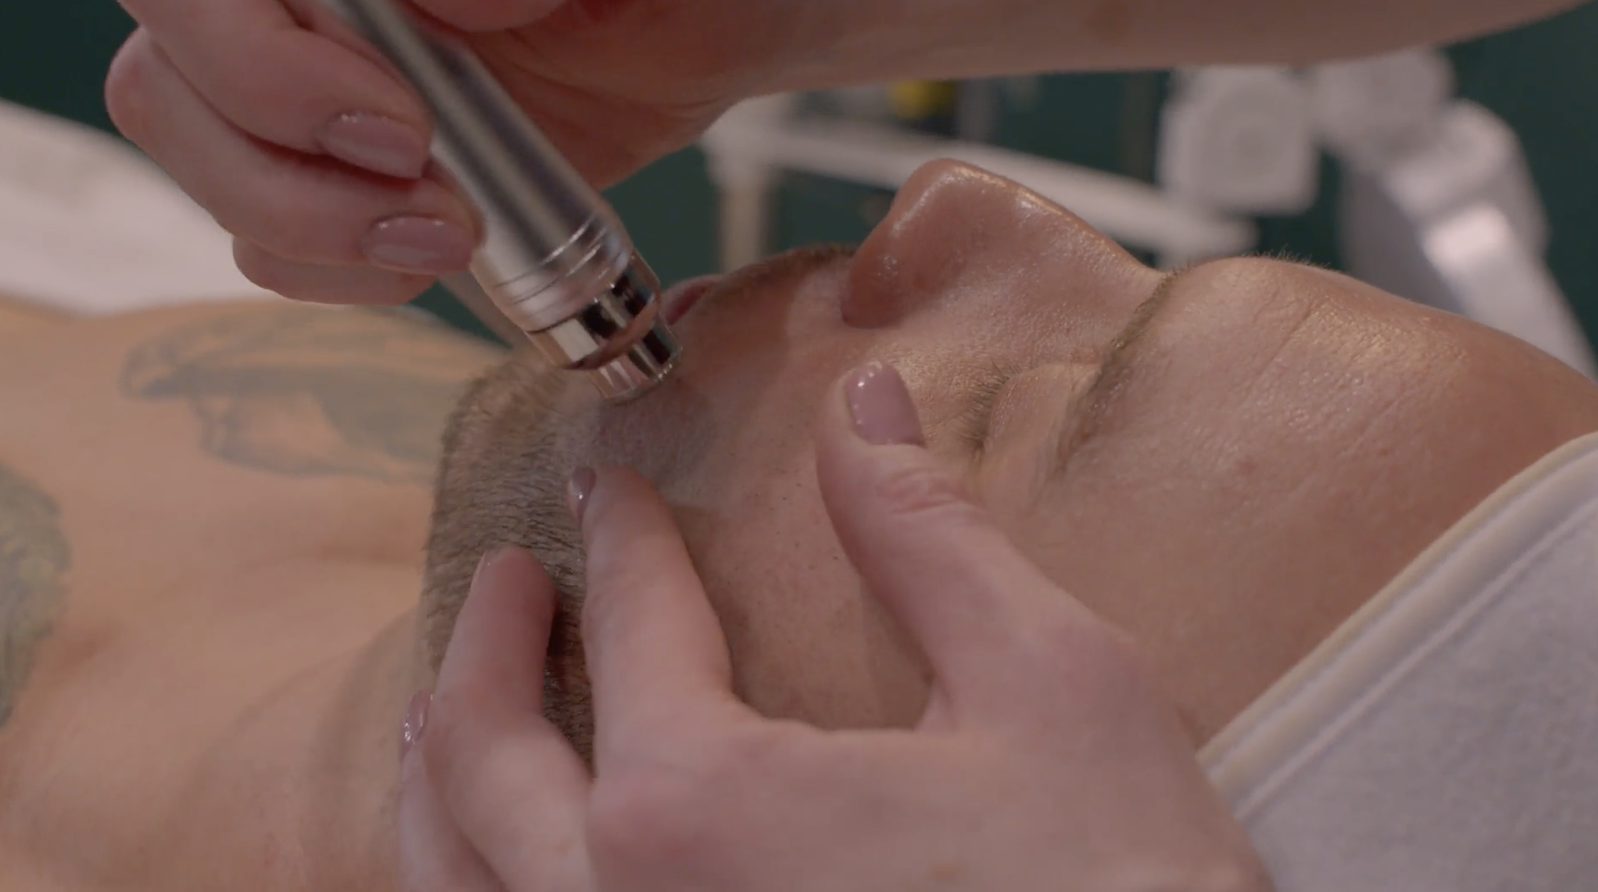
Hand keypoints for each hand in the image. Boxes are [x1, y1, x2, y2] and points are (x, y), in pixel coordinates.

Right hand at [103, 0, 823, 305]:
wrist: (713, 29)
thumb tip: (449, 3)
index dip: (253, 60)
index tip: (399, 124)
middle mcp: (303, 2)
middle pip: (165, 79)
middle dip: (279, 165)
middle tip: (433, 199)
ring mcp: (307, 79)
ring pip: (203, 162)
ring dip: (312, 229)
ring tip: (452, 237)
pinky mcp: (343, 168)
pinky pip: (272, 238)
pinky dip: (344, 269)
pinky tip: (438, 256)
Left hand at [395, 361, 1272, 891]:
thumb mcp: (1048, 686)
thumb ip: (925, 537)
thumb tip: (866, 407)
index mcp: (698, 810)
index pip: (638, 634)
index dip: (626, 547)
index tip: (611, 497)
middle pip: (486, 766)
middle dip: (483, 653)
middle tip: (507, 582)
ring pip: (461, 888)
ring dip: (442, 786)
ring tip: (444, 718)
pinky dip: (486, 888)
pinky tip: (517, 866)